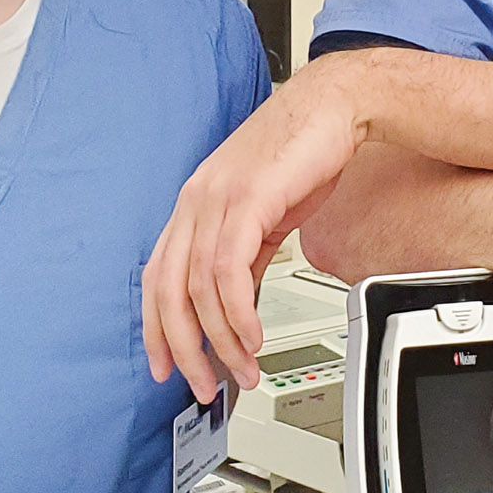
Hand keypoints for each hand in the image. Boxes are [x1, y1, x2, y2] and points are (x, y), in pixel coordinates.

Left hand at [143, 60, 370, 401]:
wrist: (336, 106)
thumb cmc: (305, 151)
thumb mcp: (267, 212)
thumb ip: (245, 256)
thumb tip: (237, 303)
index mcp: (195, 205)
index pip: (157, 278)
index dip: (156, 329)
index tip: (167, 367)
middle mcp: (195, 202)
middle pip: (168, 292)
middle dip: (184, 349)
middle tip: (204, 385)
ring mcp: (216, 200)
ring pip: (199, 289)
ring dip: (222, 340)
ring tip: (244, 368)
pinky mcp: (246, 201)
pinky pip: (229, 271)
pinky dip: (238, 313)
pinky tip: (254, 335)